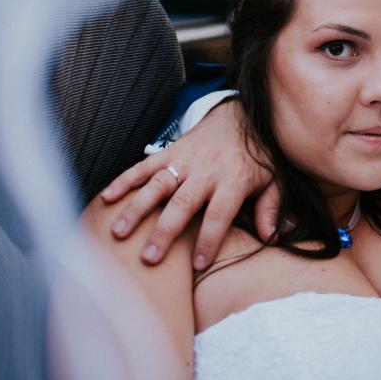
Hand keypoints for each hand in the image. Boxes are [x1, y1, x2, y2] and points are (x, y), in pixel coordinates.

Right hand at [100, 99, 277, 267]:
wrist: (241, 114)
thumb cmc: (257, 156)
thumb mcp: (273, 179)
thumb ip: (271, 208)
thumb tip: (271, 237)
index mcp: (234, 179)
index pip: (220, 214)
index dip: (209, 239)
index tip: (197, 265)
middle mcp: (207, 170)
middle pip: (183, 202)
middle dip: (165, 231)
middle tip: (148, 257)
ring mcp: (185, 159)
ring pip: (157, 184)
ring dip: (137, 208)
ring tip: (118, 232)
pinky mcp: (170, 151)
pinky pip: (144, 166)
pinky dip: (125, 180)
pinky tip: (106, 198)